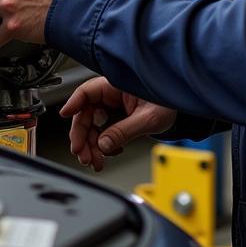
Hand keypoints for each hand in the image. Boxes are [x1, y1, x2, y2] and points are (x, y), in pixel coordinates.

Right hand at [60, 76, 176, 171]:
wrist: (181, 108)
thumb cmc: (169, 102)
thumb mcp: (148, 118)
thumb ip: (125, 131)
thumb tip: (103, 145)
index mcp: (117, 85)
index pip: (88, 91)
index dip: (74, 103)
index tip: (64, 115)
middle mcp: (112, 93)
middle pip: (86, 113)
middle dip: (83, 137)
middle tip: (83, 155)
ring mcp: (113, 105)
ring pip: (92, 125)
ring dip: (91, 145)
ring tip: (95, 162)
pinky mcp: (116, 116)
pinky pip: (102, 131)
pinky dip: (101, 145)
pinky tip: (107, 155)